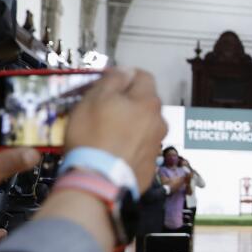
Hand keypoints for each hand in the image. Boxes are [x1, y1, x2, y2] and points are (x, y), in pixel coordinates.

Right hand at [64, 67, 166, 187]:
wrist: (98, 181)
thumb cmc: (93, 136)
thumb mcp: (95, 98)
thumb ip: (113, 80)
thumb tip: (126, 71)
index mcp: (148, 102)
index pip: (144, 76)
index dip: (126, 75)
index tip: (110, 82)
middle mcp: (159, 123)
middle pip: (145, 103)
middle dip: (128, 101)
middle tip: (104, 108)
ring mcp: (156, 146)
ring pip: (144, 126)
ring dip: (130, 124)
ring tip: (106, 132)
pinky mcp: (150, 166)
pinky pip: (140, 148)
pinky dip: (129, 145)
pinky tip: (112, 151)